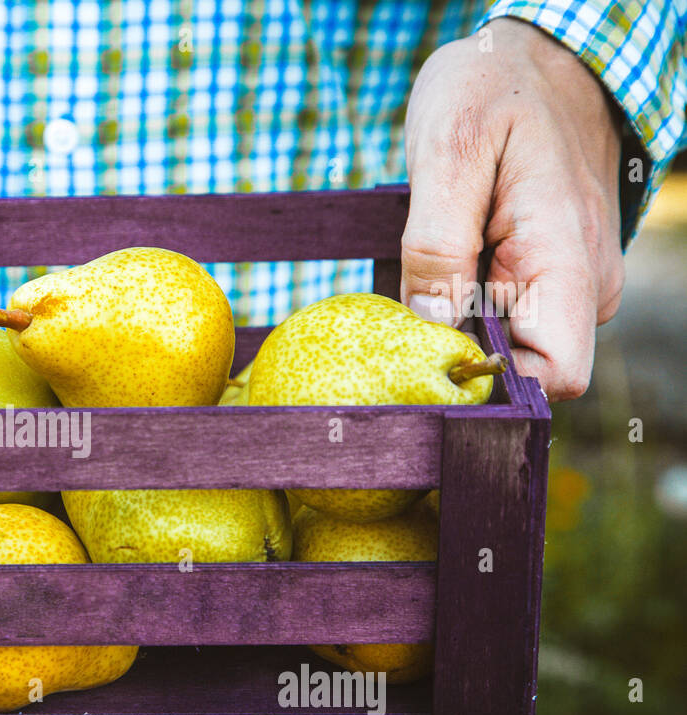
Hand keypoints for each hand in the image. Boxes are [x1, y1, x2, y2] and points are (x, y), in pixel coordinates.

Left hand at [402, 18, 624, 400]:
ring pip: (505, 346)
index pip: (555, 375)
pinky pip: (500, 318)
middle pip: (521, 369)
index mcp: (567, 262)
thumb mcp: (449, 151)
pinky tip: (439, 268)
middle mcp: (580, 288)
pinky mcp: (543, 279)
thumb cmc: (493, 91)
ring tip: (423, 271)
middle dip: (459, 354)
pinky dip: (461, 305)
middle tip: (403, 312)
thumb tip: (431, 327)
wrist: (531, 59)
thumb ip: (437, 245)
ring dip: (455, 325)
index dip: (492, 385)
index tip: (429, 361)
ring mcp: (565, 286)